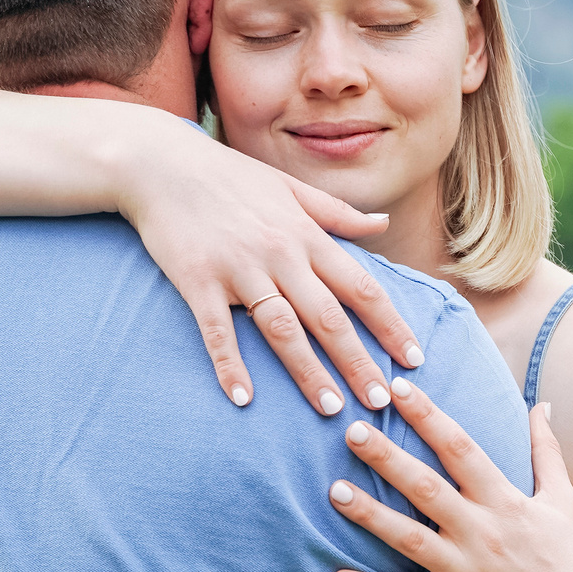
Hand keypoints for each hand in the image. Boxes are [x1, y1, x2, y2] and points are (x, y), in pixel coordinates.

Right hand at [118, 118, 424, 413]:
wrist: (160, 162)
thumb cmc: (228, 175)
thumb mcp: (290, 187)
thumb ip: (336, 213)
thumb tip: (381, 225)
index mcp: (306, 234)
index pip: (361, 287)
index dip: (390, 326)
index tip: (412, 359)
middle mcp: (279, 254)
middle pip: (328, 317)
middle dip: (358, 362)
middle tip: (380, 403)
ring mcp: (238, 269)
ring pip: (282, 329)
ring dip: (308, 372)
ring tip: (330, 409)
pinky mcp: (198, 281)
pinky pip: (218, 331)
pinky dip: (230, 365)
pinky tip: (243, 398)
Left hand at [326, 381, 572, 571]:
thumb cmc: (569, 563)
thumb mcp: (561, 501)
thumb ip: (546, 451)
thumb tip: (541, 404)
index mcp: (505, 502)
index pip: (461, 448)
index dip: (429, 416)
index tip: (398, 388)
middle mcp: (483, 533)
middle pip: (426, 488)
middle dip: (387, 457)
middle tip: (351, 429)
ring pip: (409, 540)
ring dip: (370, 516)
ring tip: (334, 491)